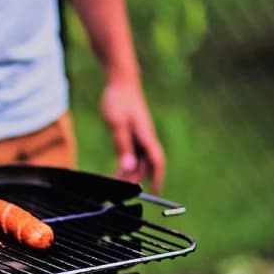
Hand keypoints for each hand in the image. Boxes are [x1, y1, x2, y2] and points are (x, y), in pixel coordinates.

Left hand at [101, 79, 164, 193]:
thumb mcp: (116, 124)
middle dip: (136, 179)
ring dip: (130, 173)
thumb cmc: (119, 100)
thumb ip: (122, 146)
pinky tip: (118, 170)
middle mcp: (146, 138)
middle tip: (120, 191)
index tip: (156, 192)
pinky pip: (133, 154)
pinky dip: (127, 163)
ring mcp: (141, 136)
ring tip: (115, 183)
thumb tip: (128, 167)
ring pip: (139, 161)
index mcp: (146, 136)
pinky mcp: (134, 134)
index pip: (157, 162)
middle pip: (146, 165)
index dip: (158, 178)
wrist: (121, 82)